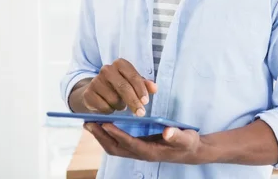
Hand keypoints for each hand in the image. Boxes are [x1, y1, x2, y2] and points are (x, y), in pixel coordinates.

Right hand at [82, 58, 156, 115]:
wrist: (96, 92)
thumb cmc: (119, 86)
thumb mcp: (133, 83)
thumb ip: (145, 85)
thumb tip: (155, 88)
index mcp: (120, 64)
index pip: (133, 76)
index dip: (140, 90)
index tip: (145, 102)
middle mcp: (107, 69)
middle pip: (124, 87)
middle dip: (133, 102)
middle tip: (140, 113)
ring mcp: (95, 80)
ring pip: (114, 99)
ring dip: (120, 106)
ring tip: (120, 105)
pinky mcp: (88, 93)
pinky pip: (103, 106)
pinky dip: (110, 110)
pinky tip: (110, 107)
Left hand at [85, 123, 203, 163]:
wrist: (190, 151)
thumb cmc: (187, 143)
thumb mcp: (186, 138)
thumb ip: (177, 135)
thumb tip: (167, 131)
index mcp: (151, 152)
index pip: (130, 144)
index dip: (117, 134)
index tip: (105, 124)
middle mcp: (141, 153)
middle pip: (116, 148)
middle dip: (101, 136)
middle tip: (87, 123)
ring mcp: (138, 151)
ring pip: (114, 147)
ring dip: (101, 137)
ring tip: (90, 124)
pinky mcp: (138, 147)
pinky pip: (118, 144)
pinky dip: (108, 135)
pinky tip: (104, 125)